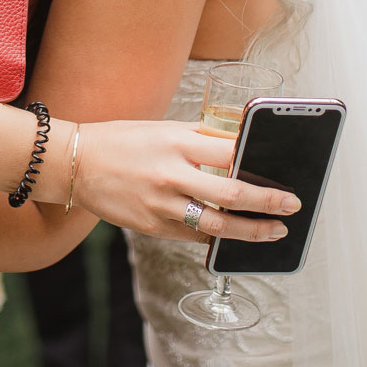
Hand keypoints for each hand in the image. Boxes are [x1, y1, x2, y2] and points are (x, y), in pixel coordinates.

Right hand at [67, 119, 296, 245]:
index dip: (261, 163)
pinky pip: (194, 236)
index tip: (282, 169)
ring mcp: (162, 205)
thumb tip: (240, 146)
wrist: (75, 164)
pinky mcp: (153, 227)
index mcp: (176, 142)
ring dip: (252, 232)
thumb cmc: (122, 140)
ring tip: (274, 232)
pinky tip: (236, 238)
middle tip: (292, 205)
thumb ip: (202, 137)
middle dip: (269, 202)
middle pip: (233, 194)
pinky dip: (218, 238)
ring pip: (217, 225)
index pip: (232, 153)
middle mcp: (172, 175)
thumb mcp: (163, 128)